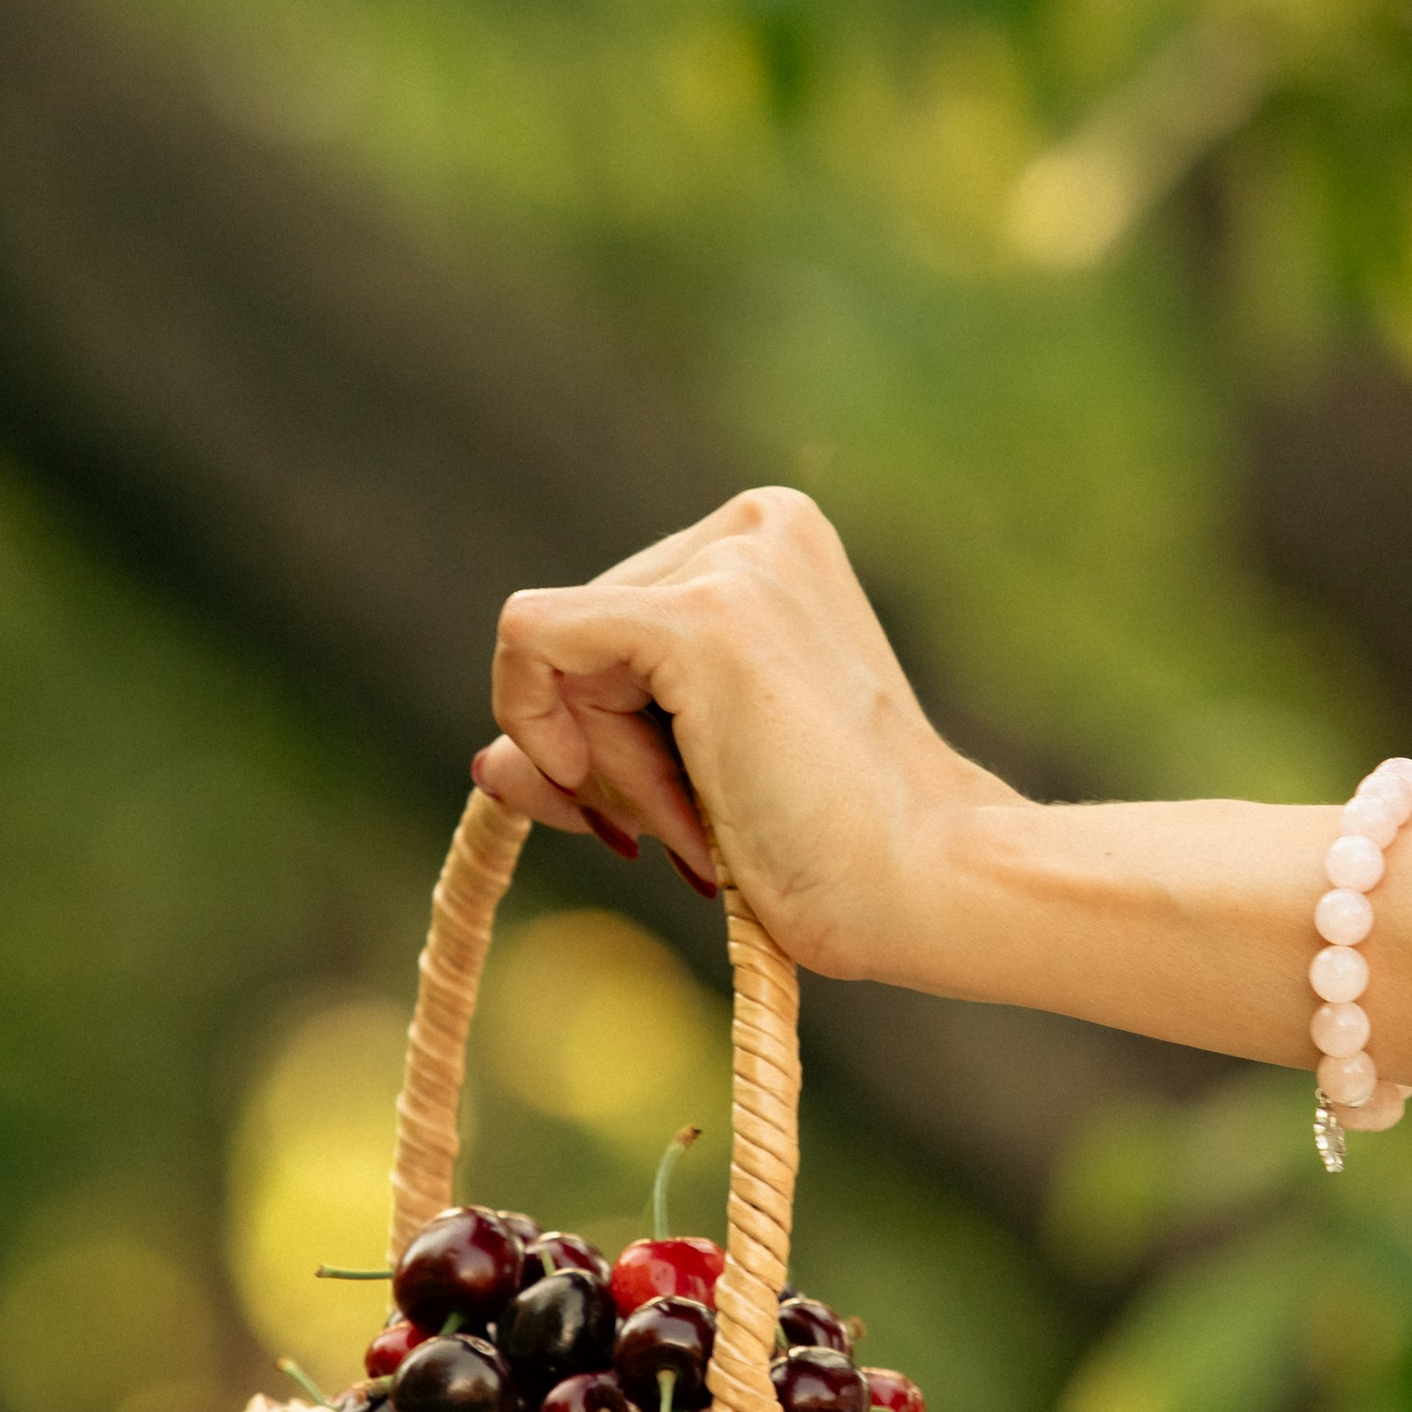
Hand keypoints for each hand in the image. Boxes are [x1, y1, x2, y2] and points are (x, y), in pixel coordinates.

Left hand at [477, 490, 1017, 977]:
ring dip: (606, 772)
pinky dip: (546, 733)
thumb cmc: (835, 849)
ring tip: (707, 829)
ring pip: (555, 655)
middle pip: (577, 638)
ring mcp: (732, 561)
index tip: (657, 820)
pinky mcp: (700, 616)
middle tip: (696, 836)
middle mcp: (754, 526)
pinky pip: (529, 642)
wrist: (925, 885)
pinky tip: (624, 800)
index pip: (610, 627)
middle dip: (607, 759)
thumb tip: (487, 763)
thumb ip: (591, 757)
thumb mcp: (691, 788)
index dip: (605, 735)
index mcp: (771, 545)